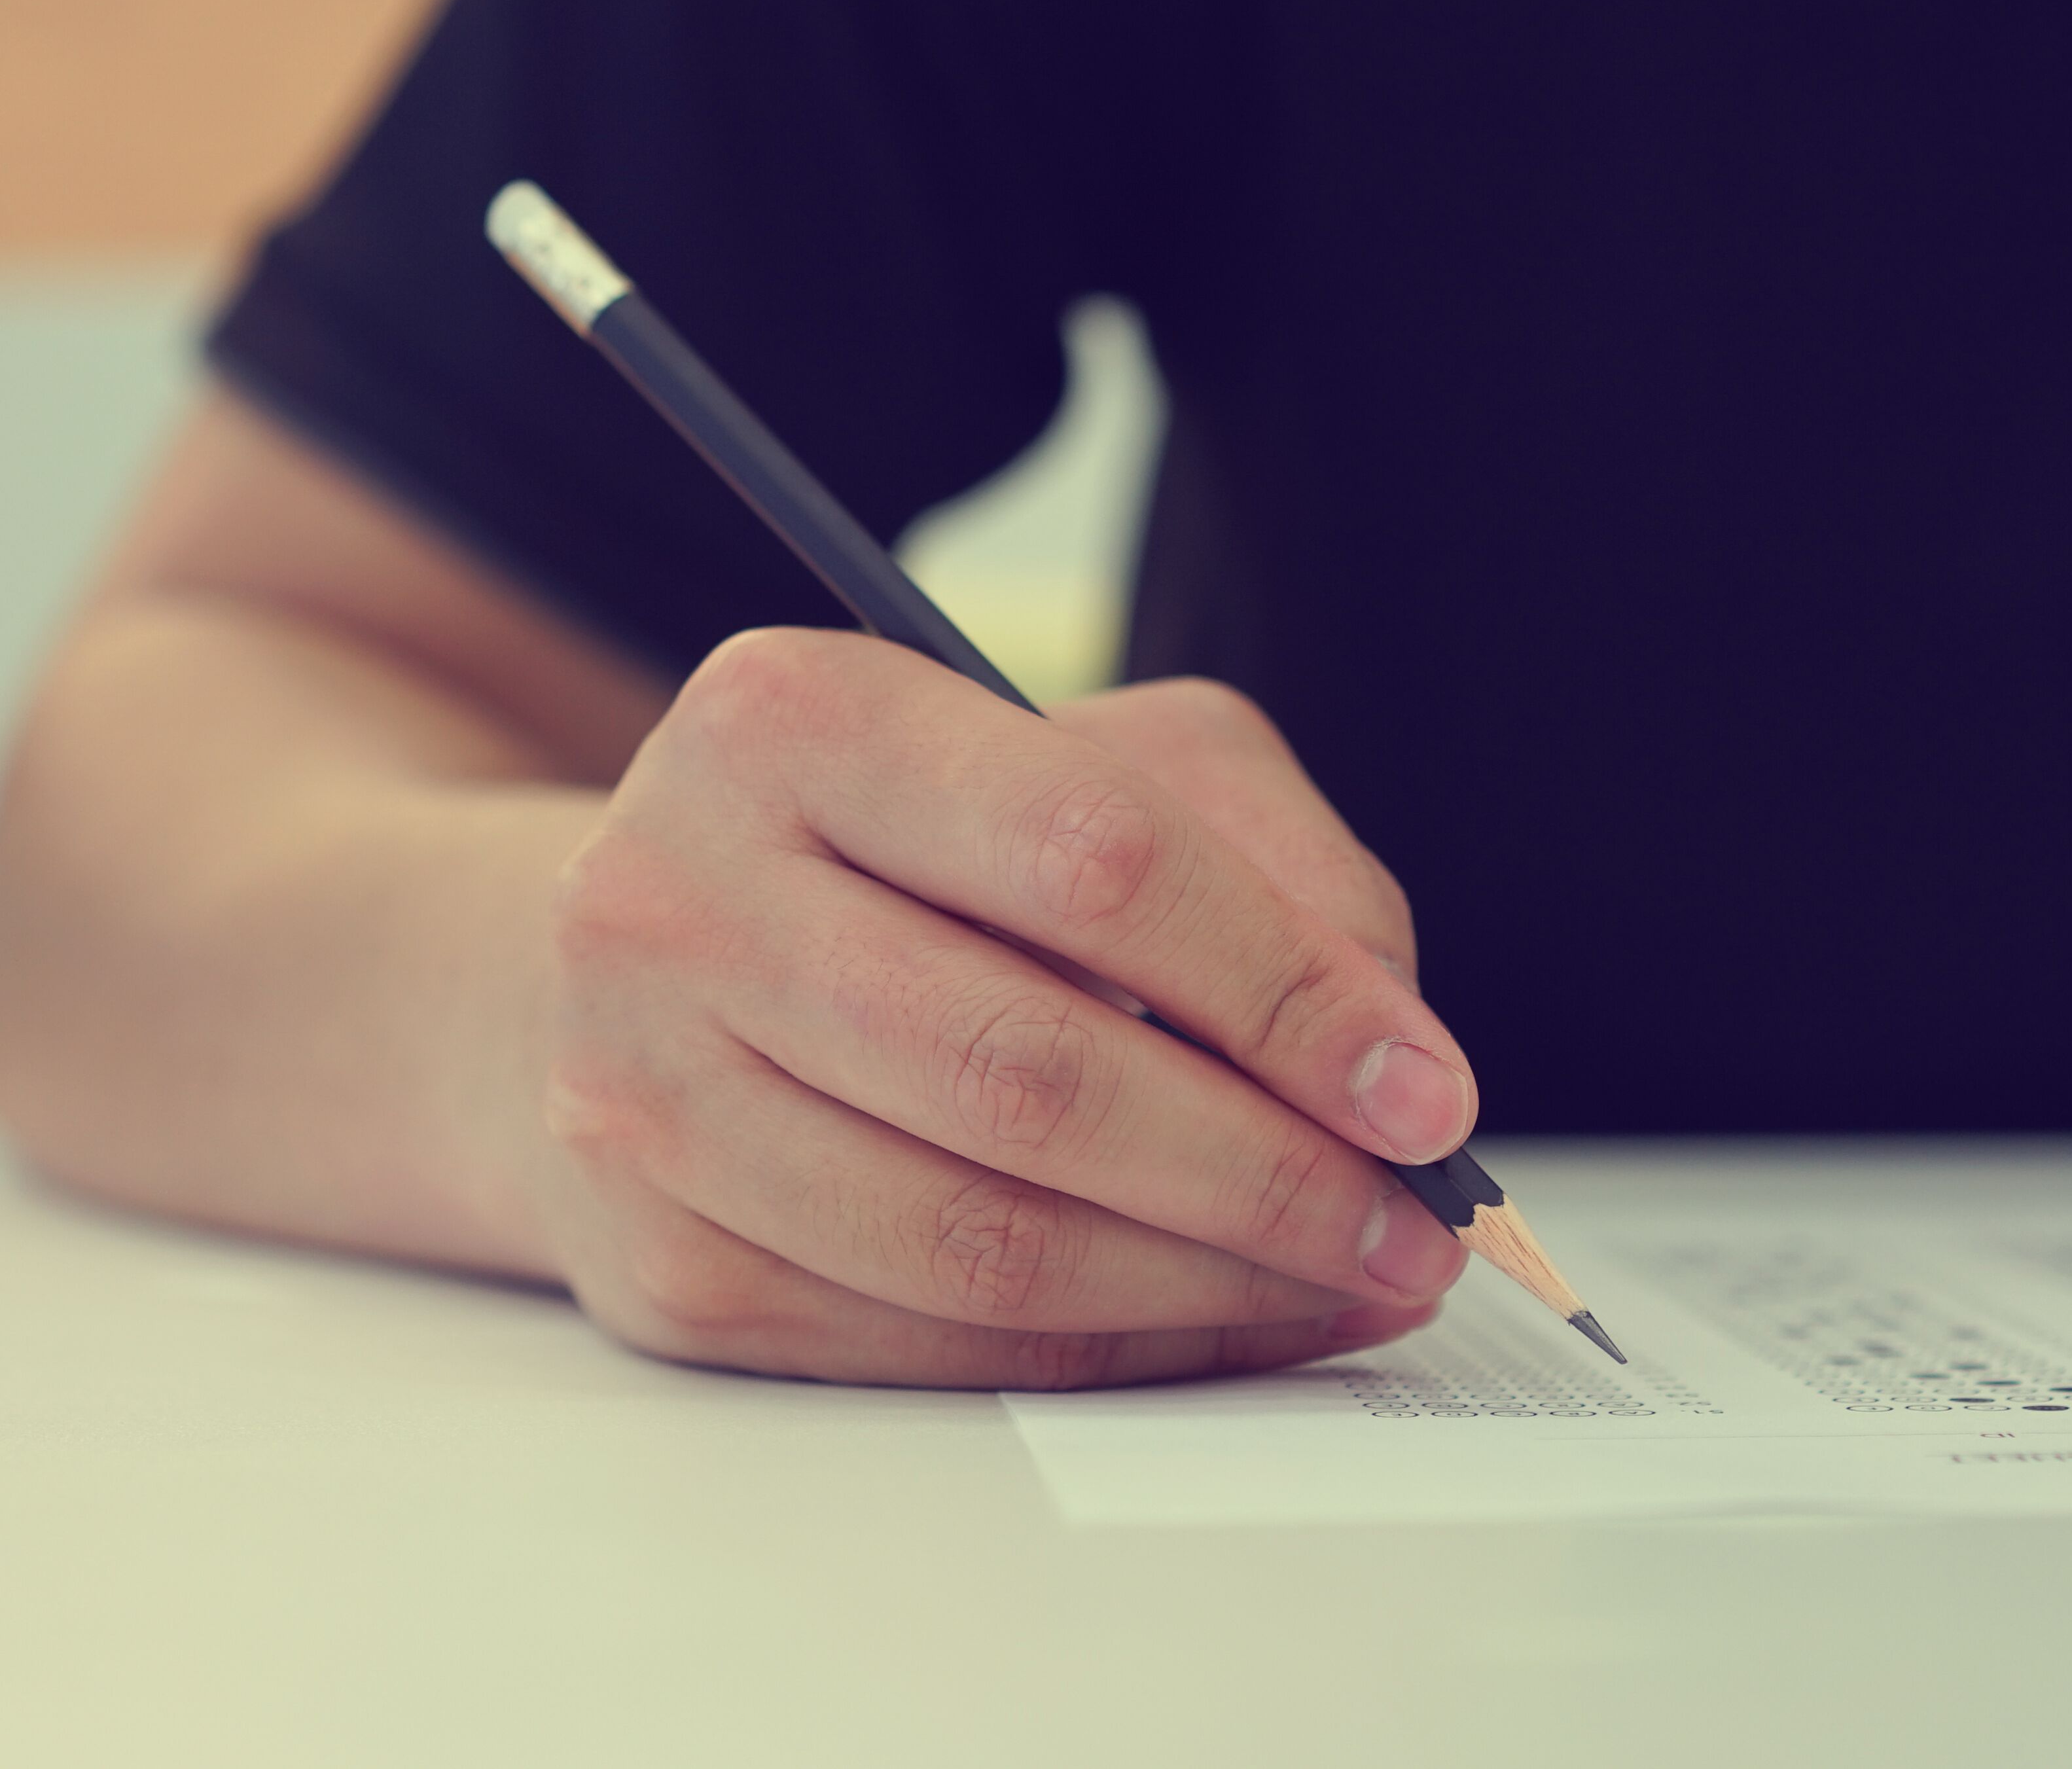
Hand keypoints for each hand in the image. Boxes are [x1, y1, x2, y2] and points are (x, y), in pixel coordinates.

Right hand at [523, 628, 1473, 1385]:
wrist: (648, 962)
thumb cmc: (912, 851)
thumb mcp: (1095, 762)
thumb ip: (1265, 863)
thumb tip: (1391, 1062)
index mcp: (794, 719)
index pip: (1091, 857)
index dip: (1285, 991)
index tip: (1428, 1095)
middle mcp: (675, 897)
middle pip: (1029, 1072)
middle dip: (1266, 1172)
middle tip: (1411, 1228)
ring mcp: (643, 1092)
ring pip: (979, 1239)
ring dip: (1206, 1286)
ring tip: (1342, 1281)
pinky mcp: (656, 1261)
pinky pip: (924, 1346)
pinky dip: (1107, 1353)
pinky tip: (1216, 1319)